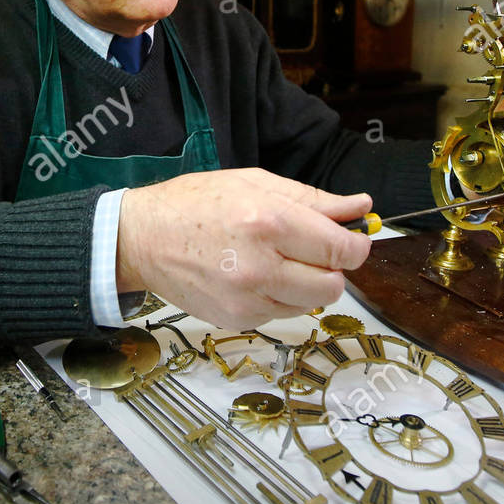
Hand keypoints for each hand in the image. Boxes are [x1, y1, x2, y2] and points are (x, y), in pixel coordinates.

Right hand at [115, 168, 371, 330]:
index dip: (356, 246)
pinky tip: (256, 277)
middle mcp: (260, 266)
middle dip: (333, 268)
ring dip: (307, 284)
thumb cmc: (195, 203)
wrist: (142, 239)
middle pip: (333, 285)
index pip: (340, 250)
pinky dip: (281, 298)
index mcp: (269, 221)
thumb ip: (314, 199)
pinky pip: (283, 314)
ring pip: (311, 304)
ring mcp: (247, 300)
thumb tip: (360, 206)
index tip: (353, 240)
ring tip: (278, 261)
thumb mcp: (256, 182)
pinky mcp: (238, 321)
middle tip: (313, 251)